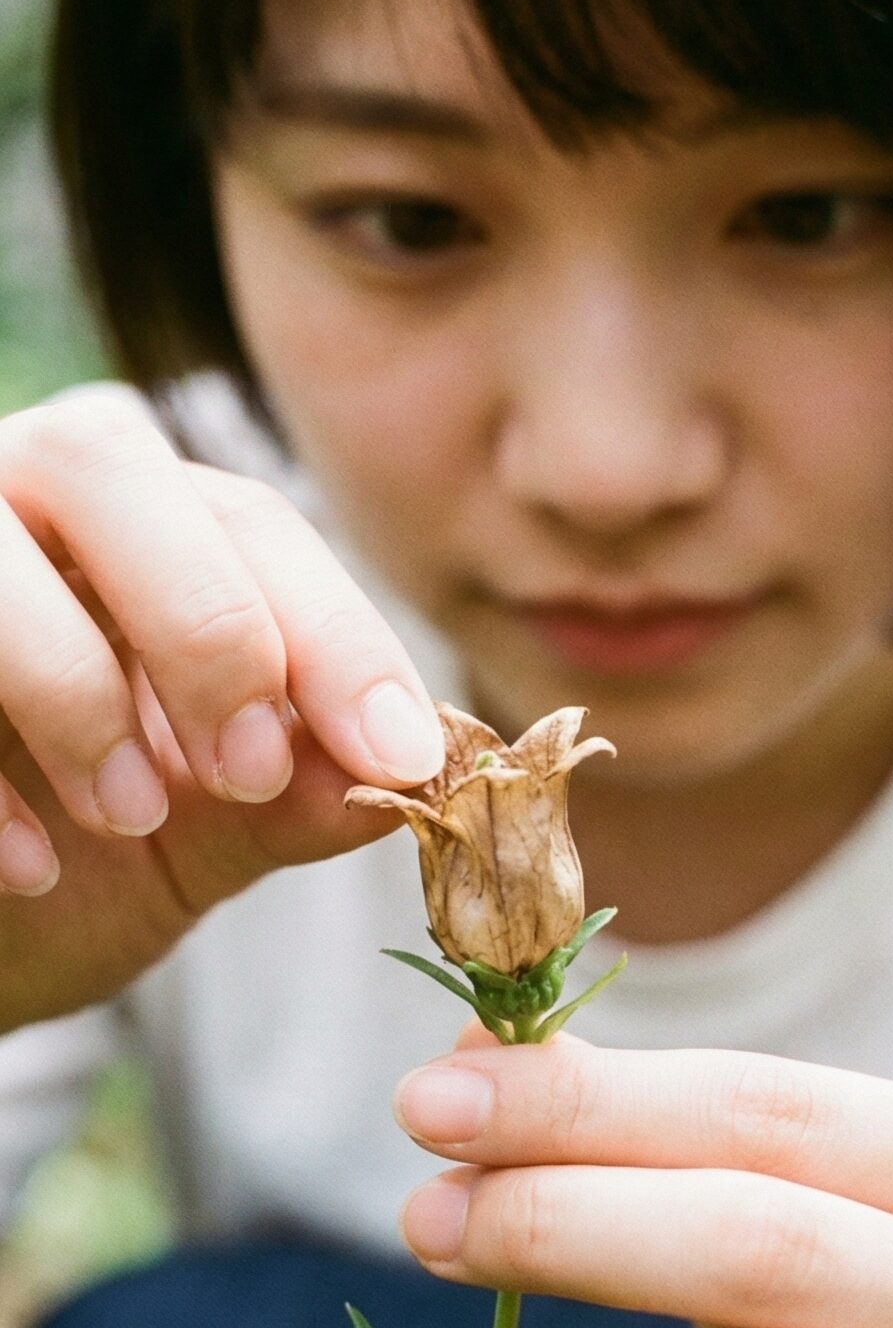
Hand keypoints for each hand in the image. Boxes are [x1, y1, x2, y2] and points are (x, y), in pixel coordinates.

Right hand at [0, 388, 445, 1032]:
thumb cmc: (76, 862)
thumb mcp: (209, 833)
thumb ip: (303, 795)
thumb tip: (417, 777)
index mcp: (130, 520)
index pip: (250, 522)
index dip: (336, 633)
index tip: (398, 755)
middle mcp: (12, 493)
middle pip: (103, 458)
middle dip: (203, 620)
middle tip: (251, 770)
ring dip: (76, 686)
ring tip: (133, 815)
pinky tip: (29, 868)